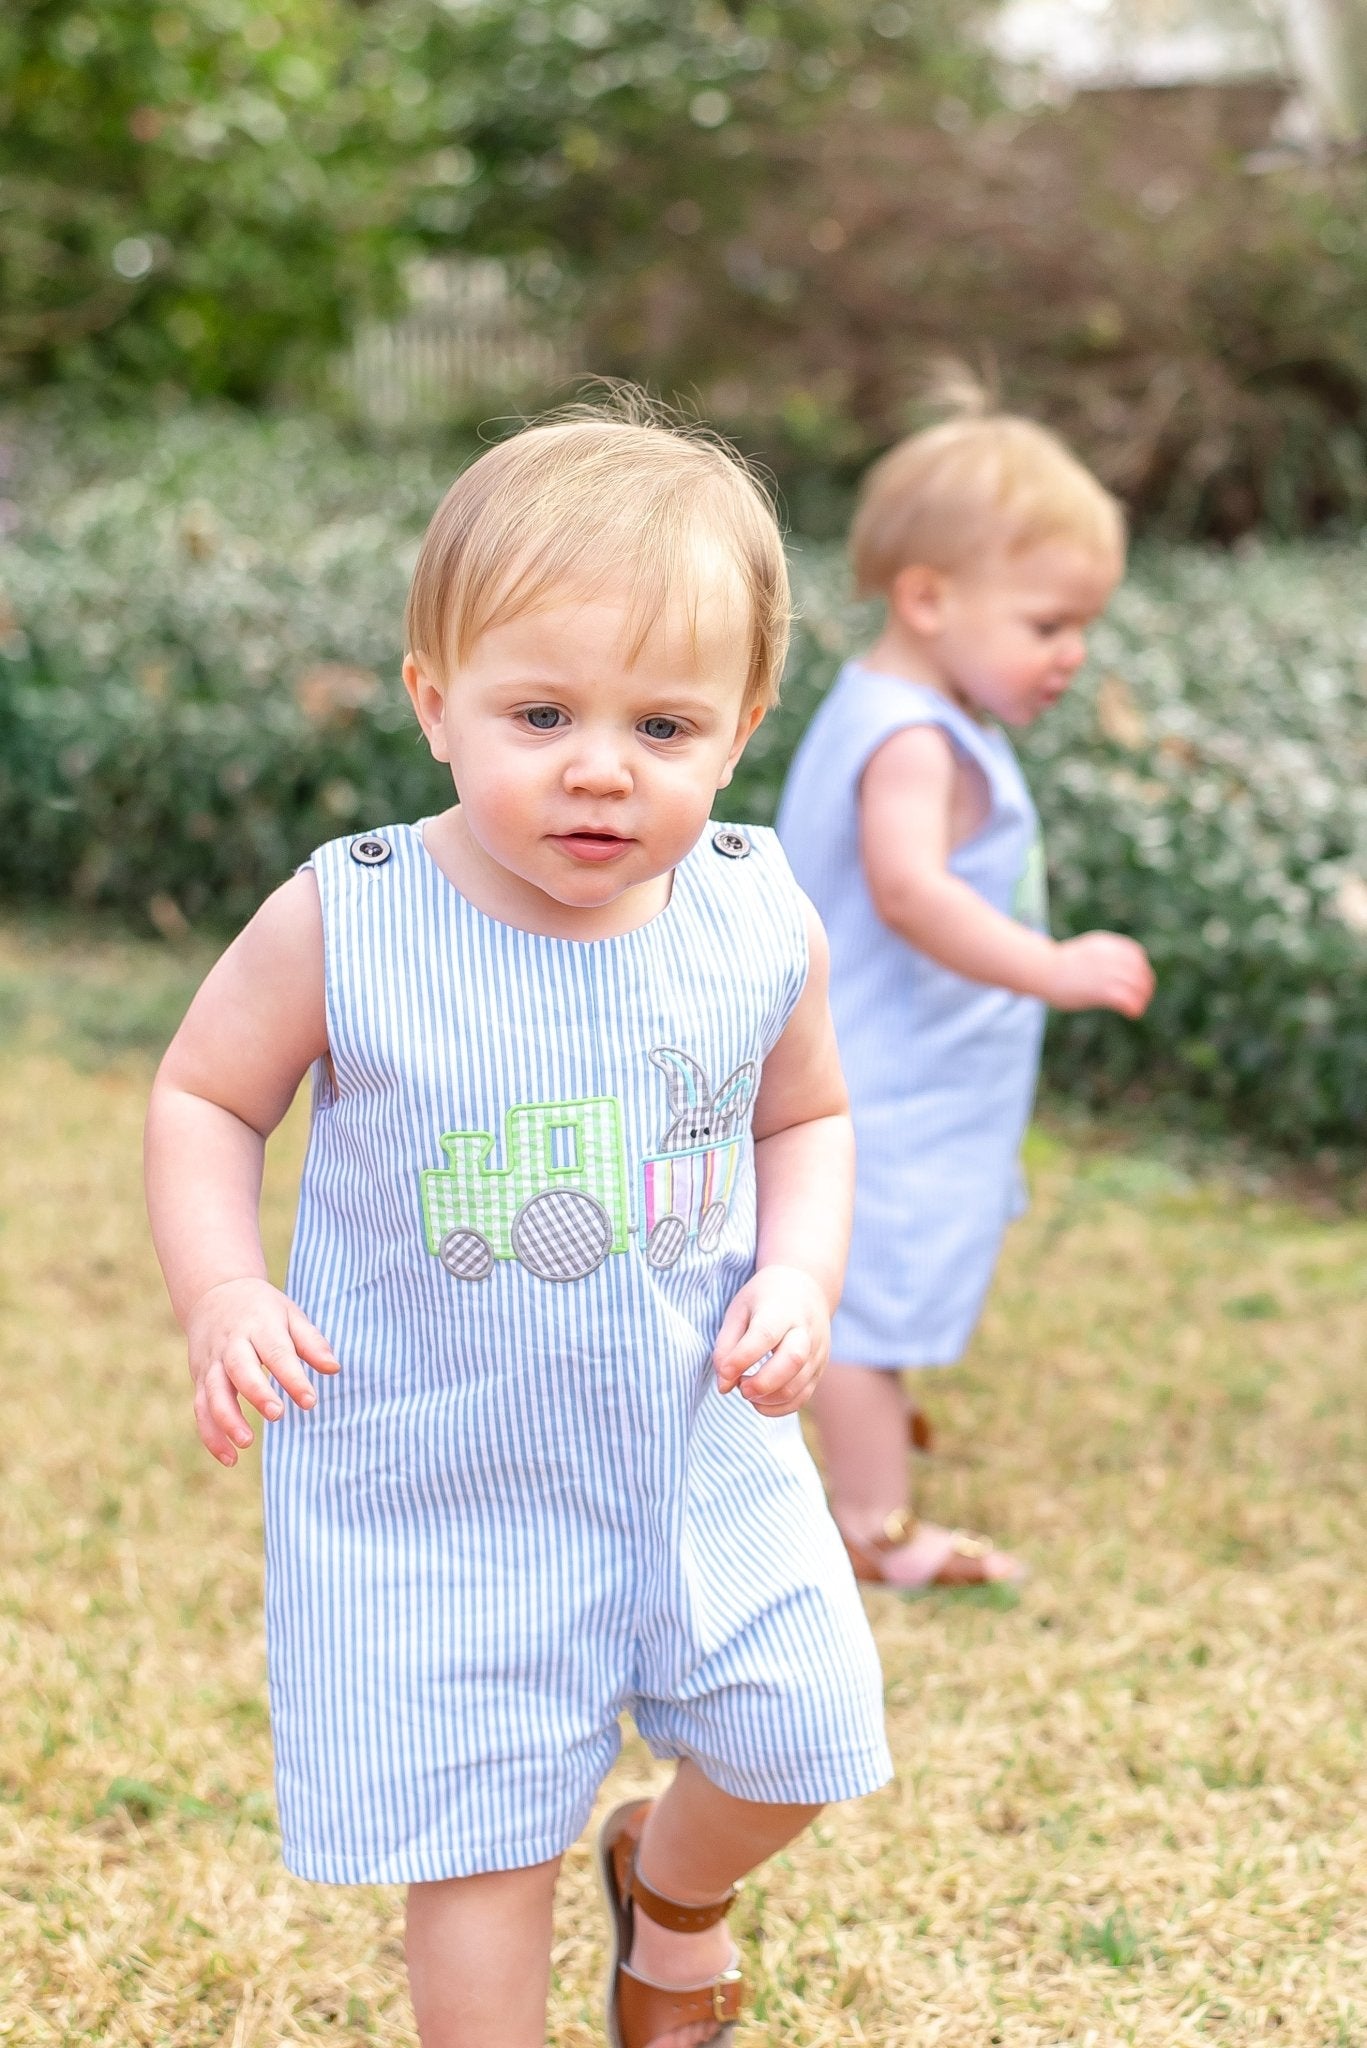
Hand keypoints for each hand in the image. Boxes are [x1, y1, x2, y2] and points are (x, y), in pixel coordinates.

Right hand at [184, 1278, 338, 1466]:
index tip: (310, 1401)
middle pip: (239, 1369)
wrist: (213, 1293)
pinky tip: (230, 1458)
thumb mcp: (290, 1315)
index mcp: (259, 1325)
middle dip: (256, 1393)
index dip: (292, 1377)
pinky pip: (201, 1409)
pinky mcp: (199, 1379)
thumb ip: (311, 1342)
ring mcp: (212, 1362)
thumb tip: (334, 1369)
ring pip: (213, 1392)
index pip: (276, 1352)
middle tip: (277, 1414)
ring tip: (246, 1443)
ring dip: (226, 1419)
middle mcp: (231, 1344)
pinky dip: (211, 1435)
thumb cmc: (262, 1310)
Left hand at [711, 1264, 830, 1417]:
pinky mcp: (820, 1368)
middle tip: (741, 1387)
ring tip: (747, 1391)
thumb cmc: (765, 1299)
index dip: (742, 1358)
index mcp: (781, 1308)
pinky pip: (803, 1397)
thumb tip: (724, 1385)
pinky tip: (760, 1401)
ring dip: (768, 1399)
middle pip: (792, 1360)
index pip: (764, 1335)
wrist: (806, 1288)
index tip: (725, 1372)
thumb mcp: (739, 1310)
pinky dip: (779, 1408)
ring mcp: (817, 1351)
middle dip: (762, 1383)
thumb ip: (726, 1346)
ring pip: (799, 1385)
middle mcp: (805, 1329)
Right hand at [1046, 931, 1154, 1016]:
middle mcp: (1109, 957)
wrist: (1041, 970)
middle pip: (1140, 971)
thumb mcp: (1085, 952)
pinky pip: (1127, 998)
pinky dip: (1134, 1007)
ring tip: (1138, 1008)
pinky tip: (1132, 1013)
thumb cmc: (1057, 965)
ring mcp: (1106, 972)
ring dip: (1142, 998)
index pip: (1136, 955)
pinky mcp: (1100, 990)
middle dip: (1145, 986)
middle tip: (1143, 998)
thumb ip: (1101, 956)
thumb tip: (1115, 968)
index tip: (1140, 981)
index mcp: (1106, 944)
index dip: (1142, 969)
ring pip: (1137, 985)